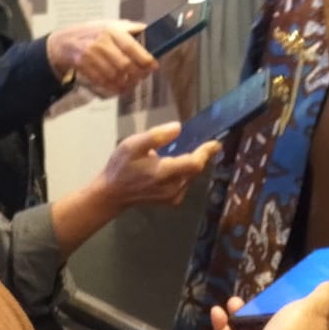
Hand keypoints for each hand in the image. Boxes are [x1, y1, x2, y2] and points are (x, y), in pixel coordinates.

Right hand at [46, 20, 156, 94]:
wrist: (63, 42)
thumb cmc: (90, 33)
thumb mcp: (109, 24)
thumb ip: (128, 28)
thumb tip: (147, 29)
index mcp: (111, 30)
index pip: (132, 47)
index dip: (145, 59)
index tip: (153, 66)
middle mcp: (101, 42)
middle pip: (125, 65)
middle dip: (137, 75)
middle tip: (142, 77)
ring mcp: (91, 55)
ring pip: (114, 76)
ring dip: (126, 84)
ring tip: (132, 84)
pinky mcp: (83, 66)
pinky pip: (102, 81)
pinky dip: (113, 88)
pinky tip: (120, 88)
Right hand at [96, 122, 218, 210]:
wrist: (112, 194)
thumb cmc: (121, 166)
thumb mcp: (132, 145)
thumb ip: (156, 136)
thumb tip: (178, 128)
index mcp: (163, 173)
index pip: (194, 163)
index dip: (206, 152)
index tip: (216, 142)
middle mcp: (172, 187)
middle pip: (195, 169)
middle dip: (200, 155)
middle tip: (203, 142)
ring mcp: (173, 197)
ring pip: (191, 176)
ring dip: (192, 163)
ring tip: (185, 151)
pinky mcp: (172, 201)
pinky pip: (185, 182)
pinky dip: (185, 172)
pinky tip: (175, 165)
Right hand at [212, 280, 328, 329]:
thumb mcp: (313, 310)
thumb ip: (324, 296)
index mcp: (314, 329)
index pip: (325, 315)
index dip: (322, 299)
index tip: (312, 283)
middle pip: (284, 318)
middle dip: (271, 302)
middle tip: (264, 289)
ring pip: (255, 327)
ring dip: (242, 312)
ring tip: (234, 301)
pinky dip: (223, 326)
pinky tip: (217, 312)